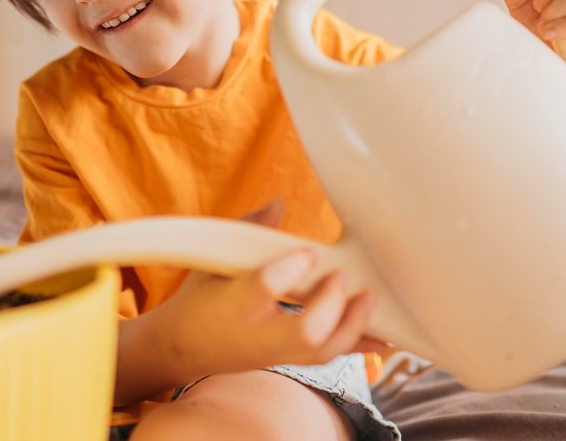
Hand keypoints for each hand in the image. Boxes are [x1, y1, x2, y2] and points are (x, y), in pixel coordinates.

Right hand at [147, 201, 377, 380]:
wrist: (183, 347)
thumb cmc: (199, 298)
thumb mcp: (210, 260)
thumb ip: (245, 232)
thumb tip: (278, 204)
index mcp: (230, 303)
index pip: (262, 289)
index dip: (288, 271)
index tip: (308, 252)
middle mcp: (255, 333)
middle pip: (302, 332)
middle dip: (330, 305)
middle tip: (340, 277)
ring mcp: (275, 352)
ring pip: (320, 351)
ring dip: (351, 325)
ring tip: (368, 298)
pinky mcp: (290, 360)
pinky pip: (329, 358)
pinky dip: (358, 344)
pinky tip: (382, 333)